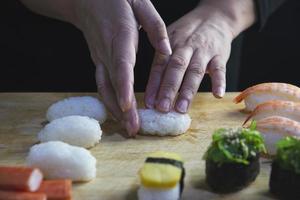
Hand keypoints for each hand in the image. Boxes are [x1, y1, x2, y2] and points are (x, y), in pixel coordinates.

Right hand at [72, 0, 170, 135]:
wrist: (86, 0)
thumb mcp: (140, 3)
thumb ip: (156, 27)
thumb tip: (168, 52)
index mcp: (120, 35)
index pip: (121, 65)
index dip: (124, 87)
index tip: (128, 107)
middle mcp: (107, 51)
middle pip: (113, 84)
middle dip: (122, 109)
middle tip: (133, 130)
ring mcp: (99, 58)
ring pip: (104, 88)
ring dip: (114, 110)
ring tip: (127, 129)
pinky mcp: (98, 62)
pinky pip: (102, 85)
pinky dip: (109, 102)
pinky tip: (118, 114)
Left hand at [145, 0, 254, 113]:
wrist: (214, 18)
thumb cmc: (187, 34)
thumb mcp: (170, 39)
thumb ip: (161, 60)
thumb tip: (150, 90)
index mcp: (170, 44)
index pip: (160, 65)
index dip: (154, 84)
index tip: (149, 102)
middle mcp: (185, 47)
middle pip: (176, 68)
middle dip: (168, 89)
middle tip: (162, 108)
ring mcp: (203, 51)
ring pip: (195, 71)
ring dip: (188, 91)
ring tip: (181, 108)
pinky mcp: (220, 55)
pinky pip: (220, 69)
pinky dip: (219, 81)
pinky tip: (217, 95)